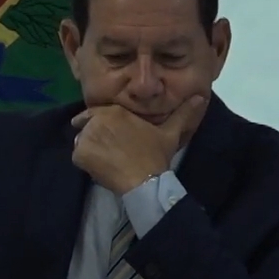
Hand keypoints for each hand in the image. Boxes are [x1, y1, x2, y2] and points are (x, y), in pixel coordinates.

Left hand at [71, 95, 207, 192]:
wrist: (145, 180)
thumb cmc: (156, 155)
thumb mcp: (170, 132)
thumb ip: (182, 113)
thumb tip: (200, 98)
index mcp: (115, 112)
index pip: (95, 113)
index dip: (97, 122)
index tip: (104, 132)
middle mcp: (97, 121)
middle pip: (87, 127)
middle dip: (95, 136)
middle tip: (109, 150)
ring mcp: (86, 137)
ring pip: (81, 141)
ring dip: (90, 148)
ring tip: (107, 159)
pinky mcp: (79, 154)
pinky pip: (78, 156)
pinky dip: (86, 162)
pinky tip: (102, 167)